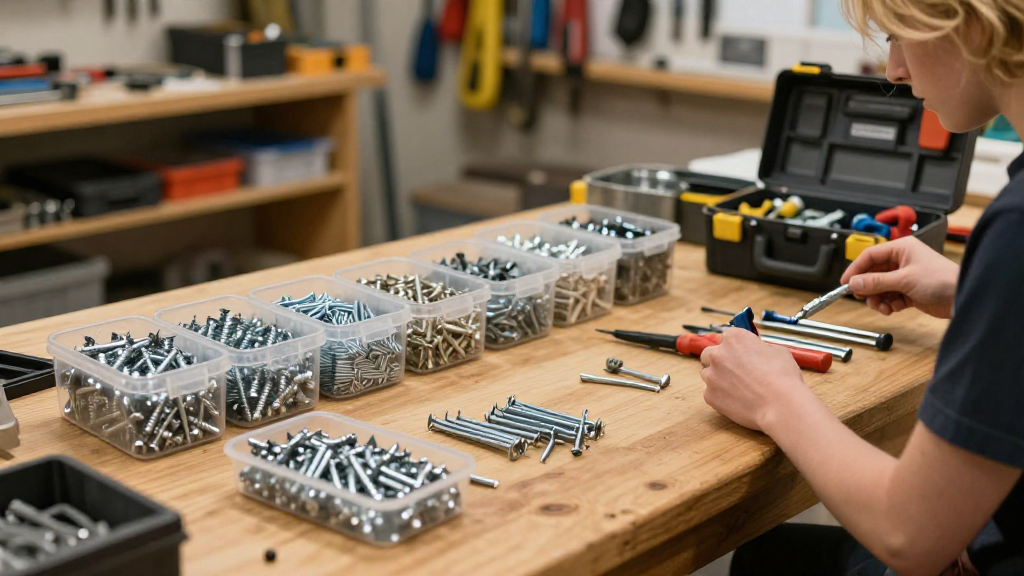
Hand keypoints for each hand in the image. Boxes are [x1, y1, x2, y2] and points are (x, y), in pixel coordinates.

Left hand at [699, 329, 808, 430]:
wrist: (780, 405)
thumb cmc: (782, 377)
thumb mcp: (777, 352)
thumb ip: (760, 348)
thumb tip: (757, 352)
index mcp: (734, 338)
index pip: (727, 337)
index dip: (735, 346)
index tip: (741, 353)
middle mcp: (718, 354)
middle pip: (710, 354)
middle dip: (719, 360)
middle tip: (734, 370)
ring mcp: (711, 375)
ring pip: (707, 374)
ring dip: (718, 378)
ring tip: (738, 388)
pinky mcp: (709, 395)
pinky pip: (711, 393)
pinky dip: (721, 396)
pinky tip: (737, 401)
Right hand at [840, 237, 957, 318]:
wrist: (962, 297)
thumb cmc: (942, 280)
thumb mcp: (904, 279)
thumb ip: (876, 282)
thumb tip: (854, 283)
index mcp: (901, 249)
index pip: (870, 256)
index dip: (856, 269)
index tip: (845, 282)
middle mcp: (902, 261)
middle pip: (873, 273)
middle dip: (868, 288)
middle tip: (863, 298)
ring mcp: (905, 276)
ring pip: (880, 287)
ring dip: (878, 299)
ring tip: (883, 307)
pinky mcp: (909, 291)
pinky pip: (890, 297)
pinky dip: (888, 304)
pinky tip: (893, 309)